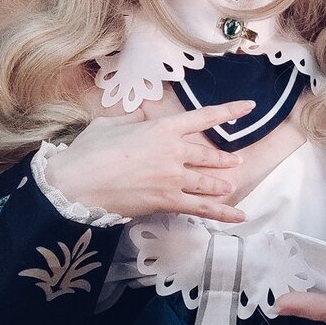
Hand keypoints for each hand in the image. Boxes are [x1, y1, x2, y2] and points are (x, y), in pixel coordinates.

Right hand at [44, 100, 254, 223]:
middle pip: (206, 154)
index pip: (203, 117)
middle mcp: (174, 151)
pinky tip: (239, 217)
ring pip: (206, 181)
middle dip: (222, 159)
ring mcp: (173, 177)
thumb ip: (133, 120)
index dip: (229, 111)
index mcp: (162, 127)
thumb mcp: (110, 124)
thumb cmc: (89, 152)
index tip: (248, 107)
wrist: (77, 183)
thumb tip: (142, 118)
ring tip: (230, 185)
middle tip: (233, 161)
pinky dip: (222, 213)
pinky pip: (201, 208)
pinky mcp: (168, 201)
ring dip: (220, 183)